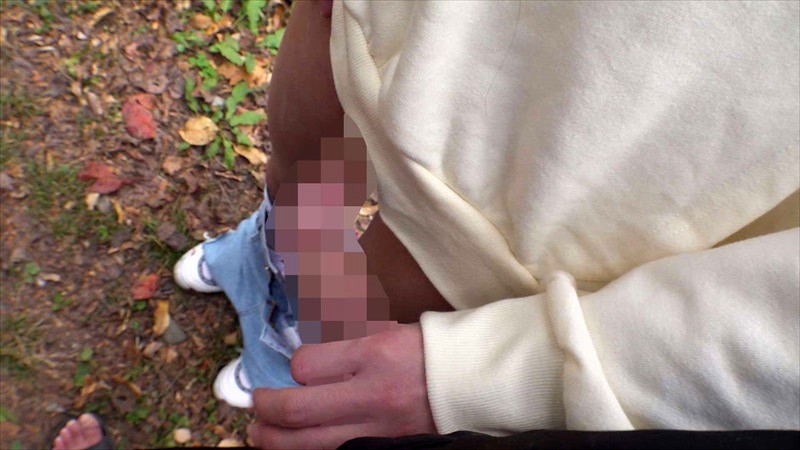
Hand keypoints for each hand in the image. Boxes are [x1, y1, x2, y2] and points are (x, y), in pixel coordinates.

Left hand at [248, 323, 436, 448]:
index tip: (296, 368)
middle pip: (297, 410)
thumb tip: (303, 346)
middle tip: (256, 403)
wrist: (473, 383)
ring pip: (307, 444)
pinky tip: (295, 445)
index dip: (293, 368)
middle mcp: (372, 393)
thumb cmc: (427, 350)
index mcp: (373, 353)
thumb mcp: (385, 330)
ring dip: (273, 439)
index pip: (307, 365)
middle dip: (266, 407)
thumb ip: (344, 338)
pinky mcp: (384, 449)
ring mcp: (378, 429)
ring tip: (259, 432)